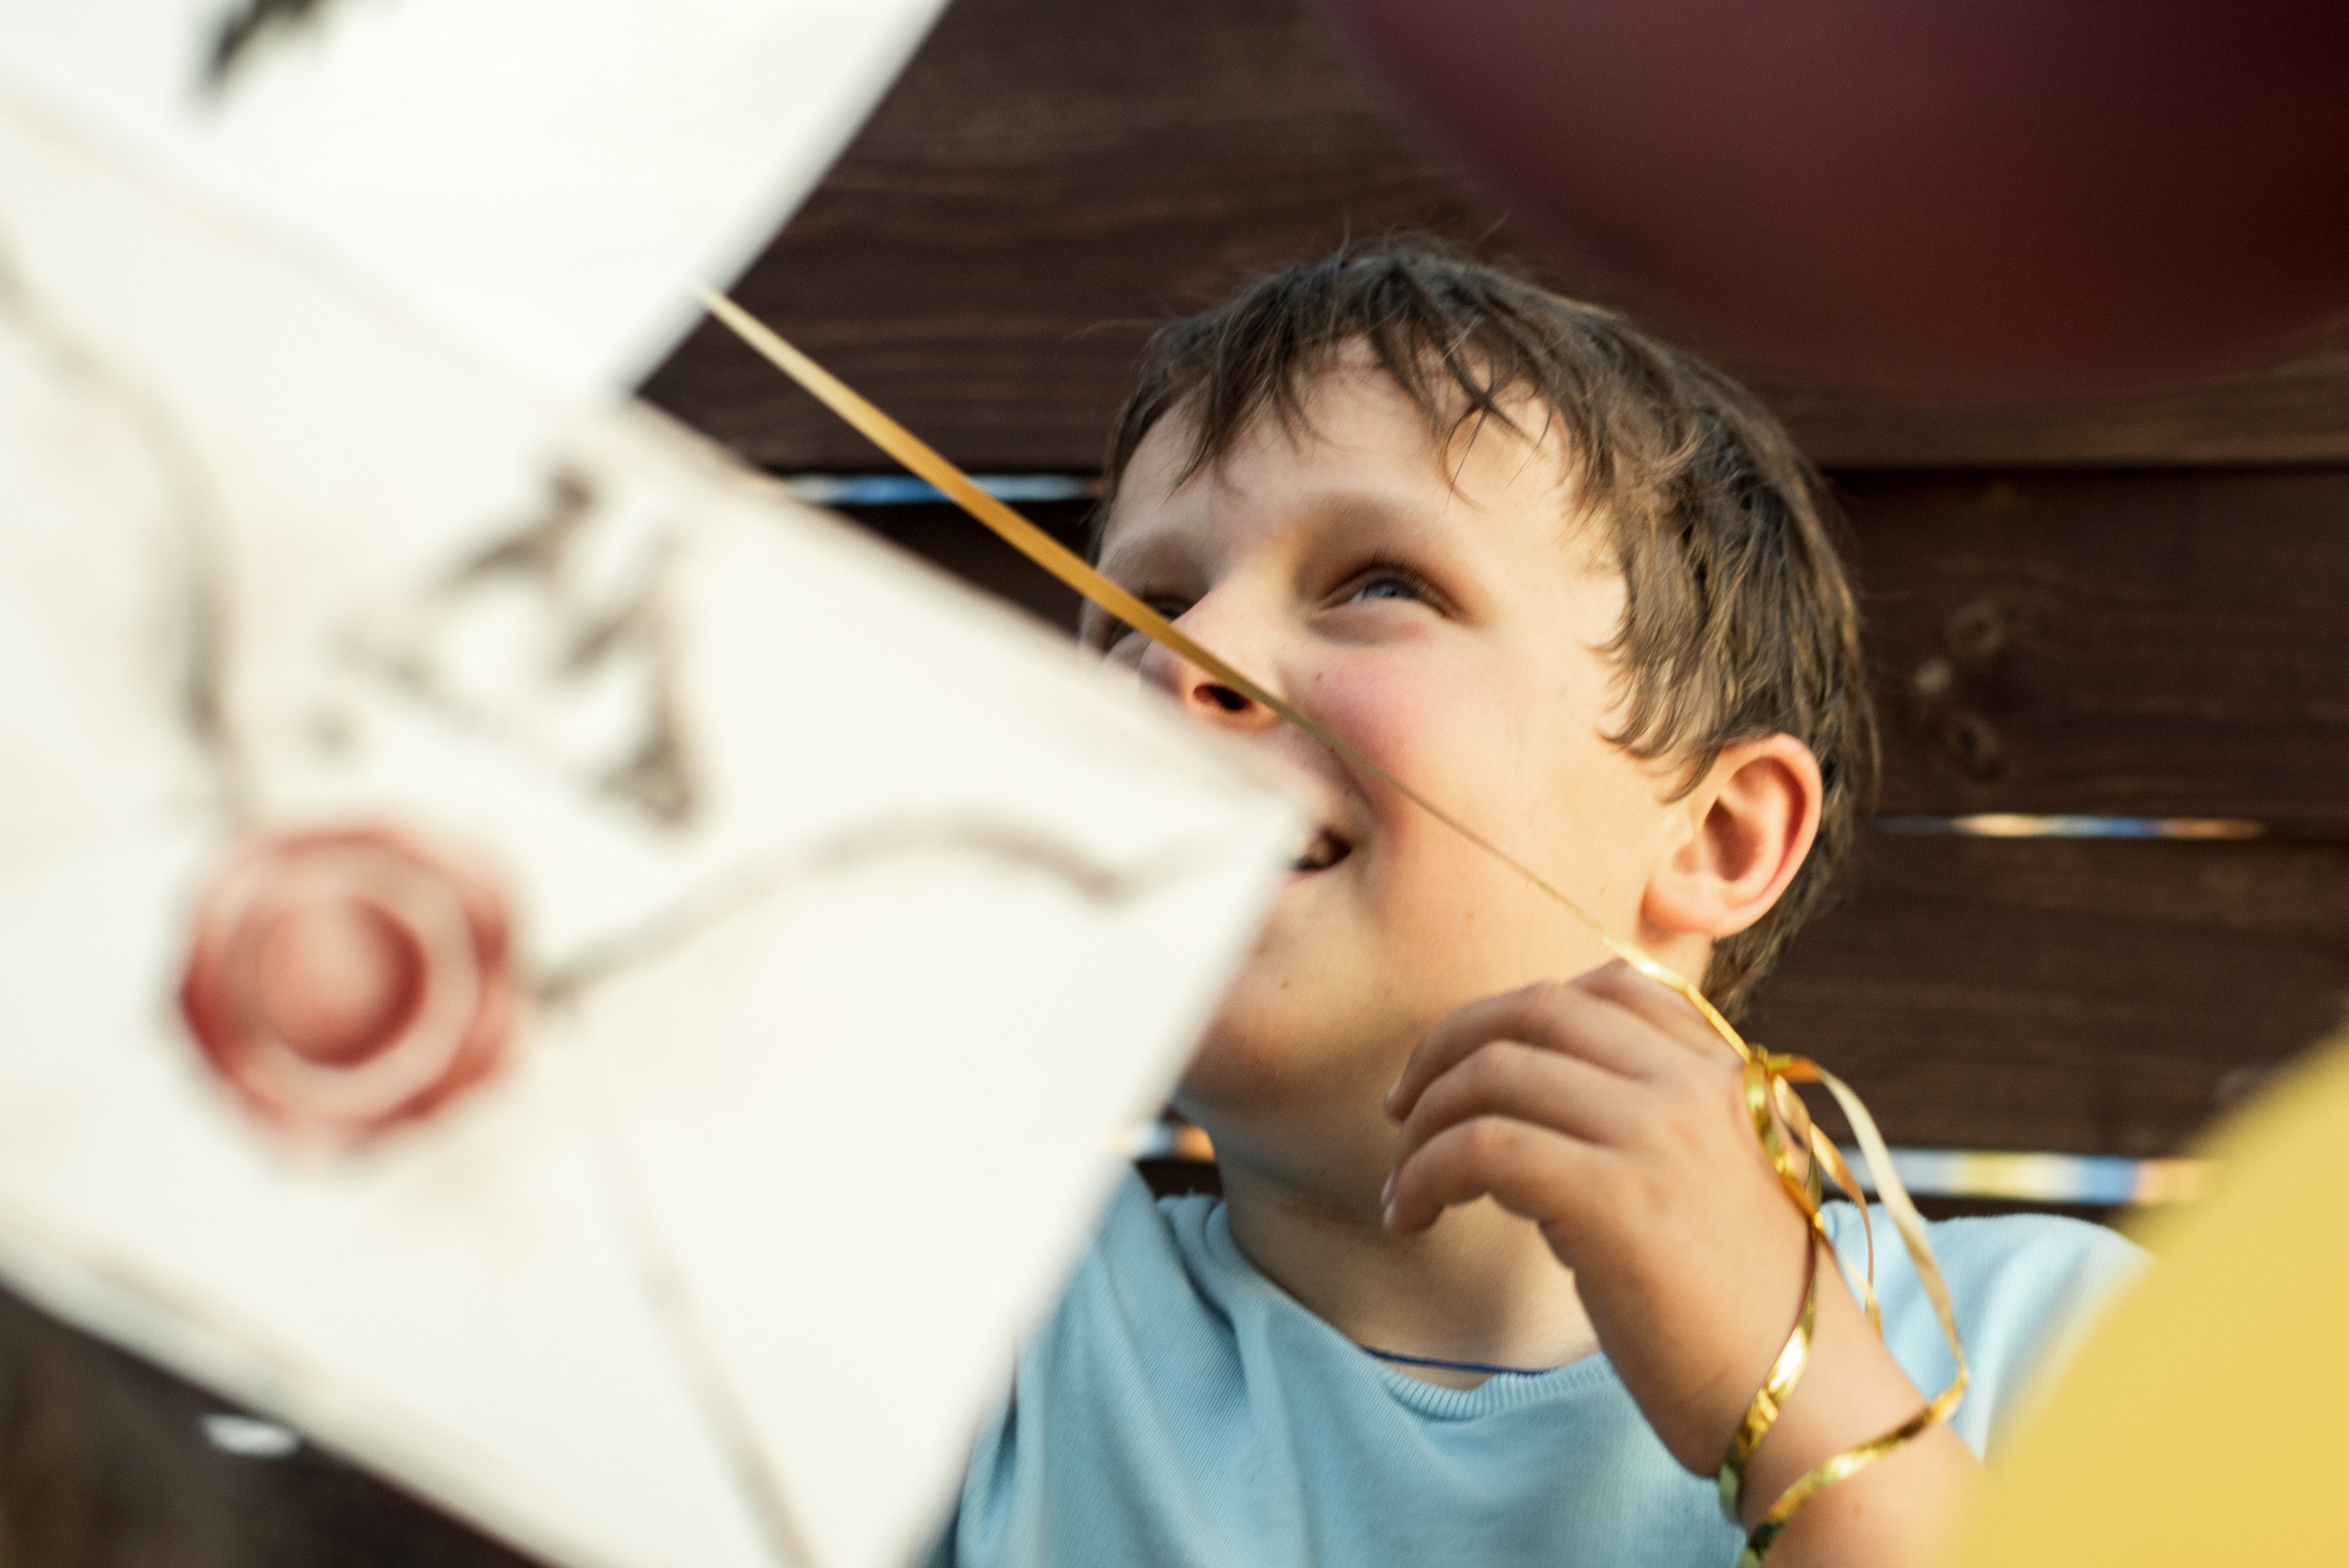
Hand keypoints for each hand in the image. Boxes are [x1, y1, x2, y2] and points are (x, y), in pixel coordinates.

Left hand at [1381, 960, 1811, 1472]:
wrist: (1807, 1402)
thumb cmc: (1745, 1315)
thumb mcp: (1705, 1185)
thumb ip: (1631, 1133)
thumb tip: (1519, 1127)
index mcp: (1720, 1073)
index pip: (1601, 988)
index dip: (1509, 1015)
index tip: (1460, 1067)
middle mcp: (1691, 1084)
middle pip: (1531, 1011)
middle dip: (1445, 1049)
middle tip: (1402, 1109)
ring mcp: (1657, 1133)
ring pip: (1494, 1073)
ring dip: (1424, 1124)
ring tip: (1404, 1186)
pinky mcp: (1615, 1199)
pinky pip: (1481, 1149)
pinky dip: (1423, 1175)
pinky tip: (1413, 1217)